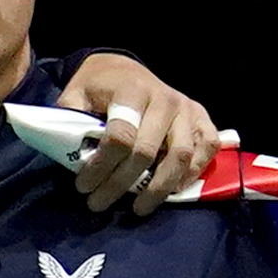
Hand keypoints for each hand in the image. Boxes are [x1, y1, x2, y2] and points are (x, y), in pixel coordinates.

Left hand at [52, 55, 215, 216]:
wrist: (123, 70)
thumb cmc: (98, 88)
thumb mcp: (74, 95)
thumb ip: (71, 121)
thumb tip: (69, 155)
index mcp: (132, 91)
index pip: (120, 136)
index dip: (101, 166)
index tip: (83, 186)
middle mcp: (164, 99)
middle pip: (147, 151)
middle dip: (121, 183)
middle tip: (99, 203)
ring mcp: (186, 108)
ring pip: (181, 154)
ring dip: (159, 187)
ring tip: (139, 208)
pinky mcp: (201, 117)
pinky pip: (208, 147)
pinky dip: (194, 171)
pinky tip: (173, 190)